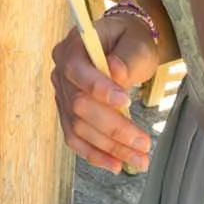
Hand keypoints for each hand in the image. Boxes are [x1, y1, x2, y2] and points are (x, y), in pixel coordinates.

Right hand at [49, 9, 161, 174]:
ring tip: (139, 159)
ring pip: (79, 128)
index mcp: (72, 47)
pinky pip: (75, 139)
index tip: (125, 99)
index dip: (98, 88)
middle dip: (112, 128)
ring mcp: (62, 96)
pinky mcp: (68, 114)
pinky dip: (95, 154)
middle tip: (143, 143)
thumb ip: (127, 56)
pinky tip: (115, 163)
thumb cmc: (129, 40)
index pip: (77, 70)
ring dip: (109, 147)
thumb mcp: (136, 41)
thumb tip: (116, 73)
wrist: (122, 46)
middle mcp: (61, 72)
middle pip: (79, 106)